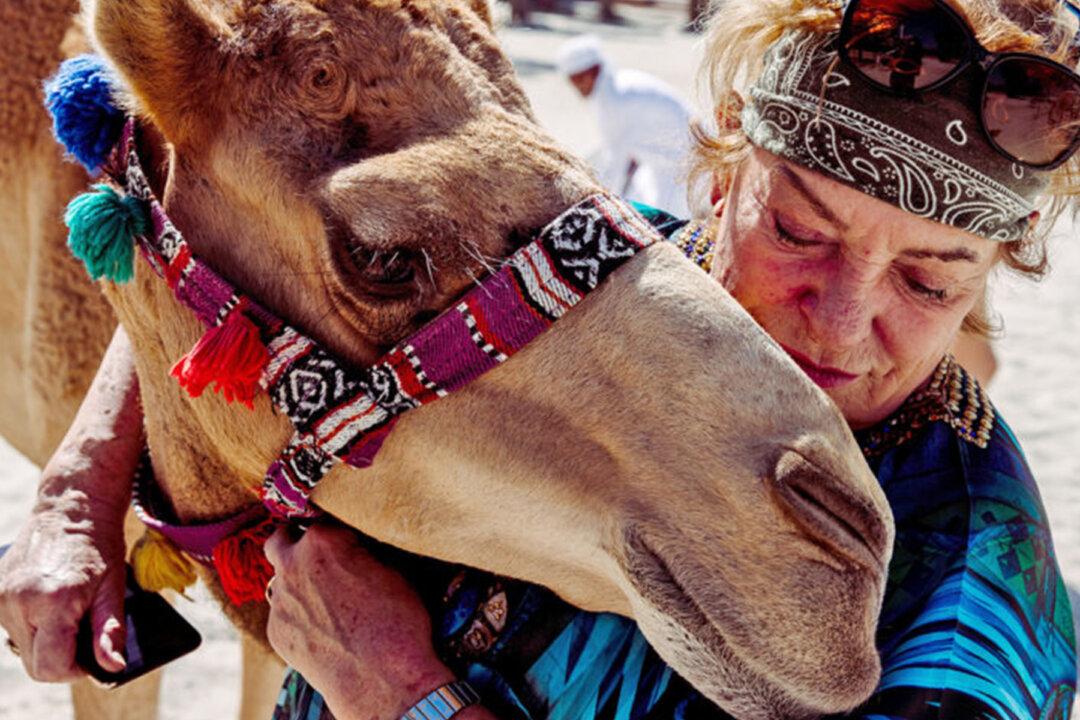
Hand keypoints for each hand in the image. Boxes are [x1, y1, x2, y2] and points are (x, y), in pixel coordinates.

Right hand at [0, 482, 128, 680]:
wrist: (71, 509)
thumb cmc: (99, 547)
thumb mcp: (113, 588)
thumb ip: (109, 630)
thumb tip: (112, 667)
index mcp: (53, 601)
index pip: (50, 666)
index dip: (74, 671)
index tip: (91, 657)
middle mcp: (19, 602)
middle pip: (34, 663)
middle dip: (61, 659)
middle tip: (83, 634)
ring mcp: (1, 598)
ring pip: (22, 648)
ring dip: (45, 642)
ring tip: (67, 613)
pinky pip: (12, 629)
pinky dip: (32, 627)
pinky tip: (50, 605)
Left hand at [265, 522, 454, 719]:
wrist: (383, 679)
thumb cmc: (397, 622)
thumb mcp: (392, 570)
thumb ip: (361, 552)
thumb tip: (355, 548)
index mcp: (323, 541)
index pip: (322, 519)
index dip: (338, 530)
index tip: (348, 540)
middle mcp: (292, 566)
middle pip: (280, 539)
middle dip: (295, 541)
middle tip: (318, 554)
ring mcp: (280, 602)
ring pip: (281, 580)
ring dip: (297, 581)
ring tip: (326, 598)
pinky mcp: (276, 632)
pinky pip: (284, 613)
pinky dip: (300, 614)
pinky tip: (325, 628)